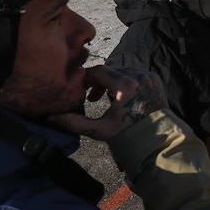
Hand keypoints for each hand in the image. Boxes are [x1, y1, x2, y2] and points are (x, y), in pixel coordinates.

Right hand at [50, 65, 168, 143]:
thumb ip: (75, 123)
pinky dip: (123, 80)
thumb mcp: (100, 130)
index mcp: (126, 86)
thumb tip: (51, 117)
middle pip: (110, 70)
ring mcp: (148, 76)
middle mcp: (138, 77)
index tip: (80, 89)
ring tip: (103, 98)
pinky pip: (133, 73)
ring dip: (110, 81)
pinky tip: (119, 95)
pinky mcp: (154, 79)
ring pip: (121, 70)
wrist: (157, 140)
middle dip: (98, 81)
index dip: (86, 79)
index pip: (99, 71)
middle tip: (91, 97)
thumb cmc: (128, 135)